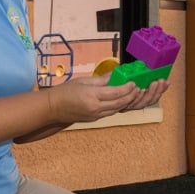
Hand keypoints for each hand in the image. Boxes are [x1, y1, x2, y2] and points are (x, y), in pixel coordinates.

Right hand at [48, 75, 168, 123]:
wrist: (53, 108)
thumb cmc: (65, 92)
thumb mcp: (83, 81)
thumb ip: (102, 80)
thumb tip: (116, 74)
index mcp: (92, 96)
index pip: (115, 93)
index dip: (127, 88)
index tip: (134, 82)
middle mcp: (96, 108)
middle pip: (120, 103)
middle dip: (133, 96)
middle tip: (141, 88)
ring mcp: (96, 115)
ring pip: (118, 109)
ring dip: (129, 102)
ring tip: (138, 94)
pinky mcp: (96, 118)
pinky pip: (112, 112)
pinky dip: (120, 105)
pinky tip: (126, 99)